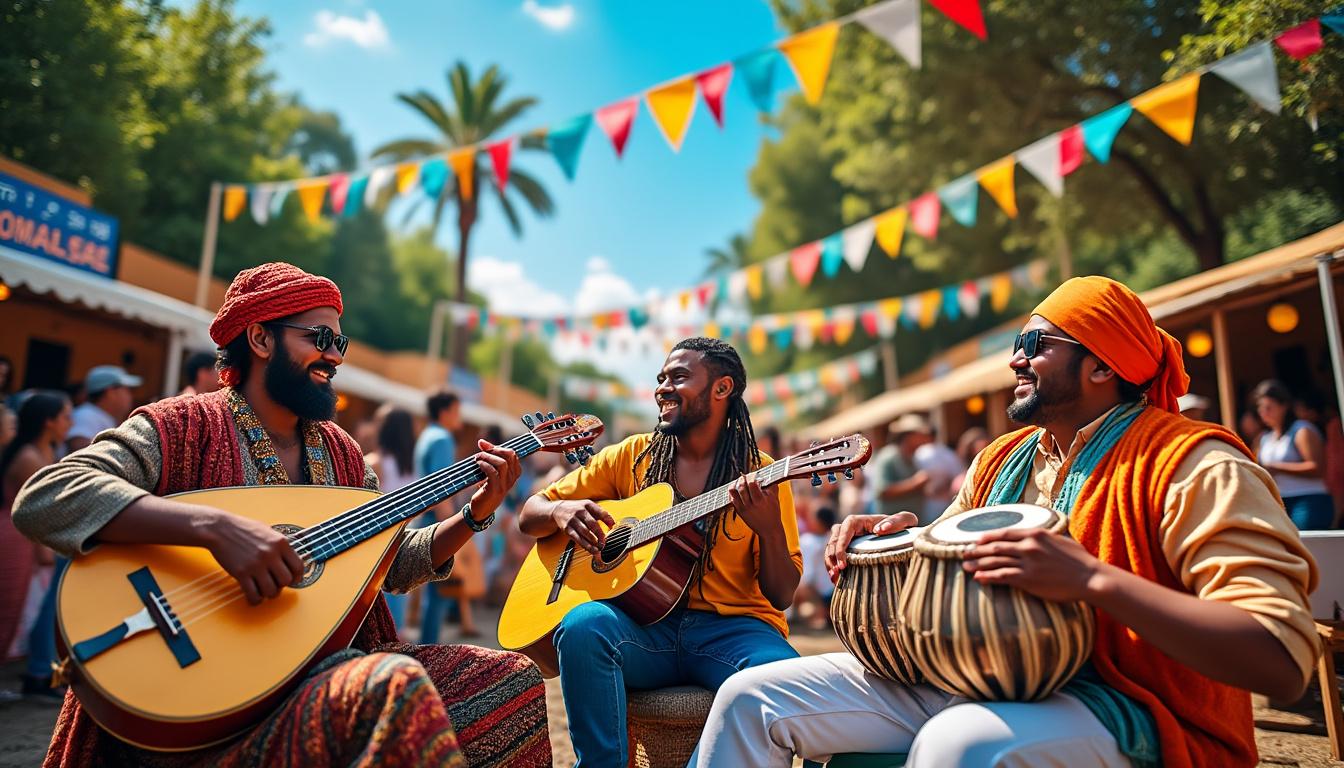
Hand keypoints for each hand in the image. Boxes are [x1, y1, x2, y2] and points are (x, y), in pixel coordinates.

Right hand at [203, 511, 304, 605]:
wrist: (219, 528)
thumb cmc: (243, 529)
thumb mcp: (268, 532)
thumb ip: (280, 547)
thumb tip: (290, 561)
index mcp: (280, 543)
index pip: (299, 566)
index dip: (297, 577)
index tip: (293, 580)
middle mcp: (270, 554)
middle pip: (286, 581)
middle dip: (282, 585)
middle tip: (275, 583)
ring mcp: (256, 564)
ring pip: (271, 591)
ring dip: (268, 594)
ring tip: (263, 589)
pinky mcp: (241, 573)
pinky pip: (253, 595)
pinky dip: (255, 599)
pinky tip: (253, 596)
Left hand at [468, 439, 521, 519]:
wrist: (481, 510)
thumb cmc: (486, 489)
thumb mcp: (491, 472)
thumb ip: (489, 457)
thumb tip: (482, 442)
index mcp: (514, 473)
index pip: (512, 454)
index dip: (498, 447)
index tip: (484, 446)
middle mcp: (512, 479)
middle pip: (509, 456)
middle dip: (494, 450)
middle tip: (481, 452)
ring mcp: (505, 485)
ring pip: (501, 463)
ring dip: (487, 457)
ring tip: (477, 458)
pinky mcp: (496, 490)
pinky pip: (492, 472)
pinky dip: (484, 465)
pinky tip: (478, 465)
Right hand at [551, 500, 614, 555]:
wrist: (558, 510)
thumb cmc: (578, 509)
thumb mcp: (588, 506)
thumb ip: (601, 514)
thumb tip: (613, 524)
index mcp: (588, 505)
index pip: (600, 512)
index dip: (607, 519)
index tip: (612, 527)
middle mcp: (580, 511)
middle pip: (592, 524)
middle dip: (600, 534)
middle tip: (604, 542)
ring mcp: (573, 520)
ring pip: (585, 533)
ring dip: (593, 542)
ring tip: (599, 548)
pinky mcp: (567, 529)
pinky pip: (577, 538)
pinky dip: (585, 545)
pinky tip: (591, 549)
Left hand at [727, 473, 781, 537]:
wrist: (769, 529)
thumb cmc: (773, 512)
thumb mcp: (775, 497)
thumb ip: (771, 484)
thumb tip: (768, 473)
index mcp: (760, 500)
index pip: (751, 483)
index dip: (751, 476)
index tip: (753, 475)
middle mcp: (750, 505)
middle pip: (741, 487)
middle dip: (742, 479)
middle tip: (744, 476)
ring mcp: (743, 509)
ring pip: (733, 492)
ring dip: (735, 484)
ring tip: (739, 481)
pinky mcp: (739, 512)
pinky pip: (731, 499)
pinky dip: (732, 492)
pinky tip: (735, 489)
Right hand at [825, 512, 917, 582]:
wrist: (902, 538)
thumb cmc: (904, 528)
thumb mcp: (906, 521)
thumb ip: (898, 520)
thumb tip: (880, 530)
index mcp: (859, 520)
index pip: (844, 530)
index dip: (840, 546)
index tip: (843, 563)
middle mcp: (848, 528)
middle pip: (833, 541)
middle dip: (831, 558)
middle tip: (837, 574)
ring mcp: (845, 540)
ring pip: (830, 549)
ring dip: (829, 564)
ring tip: (835, 579)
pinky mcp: (846, 550)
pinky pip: (833, 558)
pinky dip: (833, 568)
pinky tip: (837, 580)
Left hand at [963, 528, 1103, 602]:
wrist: (1090, 577)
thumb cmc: (1079, 560)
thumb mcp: (1060, 540)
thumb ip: (1044, 537)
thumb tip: (1035, 535)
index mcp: (1036, 534)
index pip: (1004, 533)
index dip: (987, 537)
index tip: (976, 540)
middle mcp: (1029, 546)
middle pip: (995, 547)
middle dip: (977, 550)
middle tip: (964, 553)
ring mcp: (1027, 563)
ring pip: (995, 561)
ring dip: (978, 563)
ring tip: (965, 567)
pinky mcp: (1028, 579)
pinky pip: (1002, 577)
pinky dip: (988, 577)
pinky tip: (978, 579)